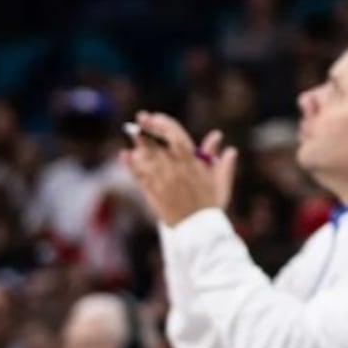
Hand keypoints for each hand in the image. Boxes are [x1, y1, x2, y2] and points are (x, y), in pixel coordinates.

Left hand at [122, 113, 236, 226]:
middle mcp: (175, 170)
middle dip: (148, 129)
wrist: (197, 230)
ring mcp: (161, 181)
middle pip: (158, 145)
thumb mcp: (220, 181)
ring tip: (132, 132)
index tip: (157, 117)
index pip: (176, 137)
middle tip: (141, 117)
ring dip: (138, 144)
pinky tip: (125, 155)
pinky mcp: (151, 192)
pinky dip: (130, 165)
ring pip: (146, 158)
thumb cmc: (210, 204)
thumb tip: (222, 141)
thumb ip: (221, 160)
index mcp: (193, 164)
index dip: (165, 124)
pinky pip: (138, 176)